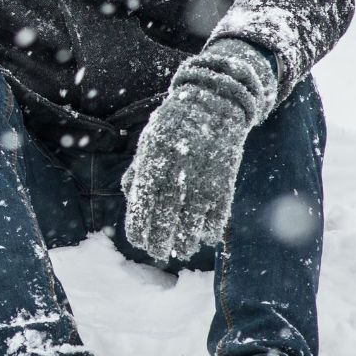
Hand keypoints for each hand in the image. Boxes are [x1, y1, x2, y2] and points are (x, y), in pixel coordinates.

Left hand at [121, 38, 278, 262]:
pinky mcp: (225, 178)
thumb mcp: (151, 141)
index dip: (140, 226)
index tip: (138, 241)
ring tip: (180, 251)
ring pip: (193, 219)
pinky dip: (211, 227)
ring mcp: (203, 176)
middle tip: (158, 253)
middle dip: (160, 240)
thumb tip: (129, 198)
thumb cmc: (176, 124)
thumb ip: (139, 169)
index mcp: (154, 161)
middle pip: (166, 216)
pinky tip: (204, 237)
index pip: (143, 203)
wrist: (216, 101)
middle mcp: (177, 171)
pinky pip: (218, 211)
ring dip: (186, 240)